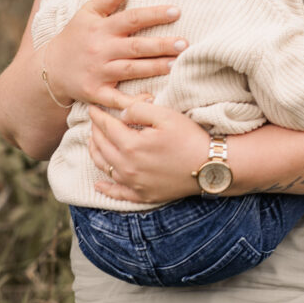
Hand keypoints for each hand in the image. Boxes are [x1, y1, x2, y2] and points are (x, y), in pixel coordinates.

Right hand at [43, 0, 187, 108]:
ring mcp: (98, 72)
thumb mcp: (87, 13)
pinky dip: (132, 101)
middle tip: (184, 44)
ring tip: (176, 64)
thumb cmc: (74, 37)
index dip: (154, 14)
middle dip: (160, 45)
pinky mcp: (95, 92)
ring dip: (154, 68)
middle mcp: (102, 50)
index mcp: (102, 28)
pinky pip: (116, 98)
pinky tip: (151, 99)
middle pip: (135, 47)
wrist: (49, 68)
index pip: (132, 18)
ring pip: (130, 70)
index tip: (177, 11)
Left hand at [88, 98, 208, 203]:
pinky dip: (106, 188)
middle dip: (95, 132)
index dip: (98, 116)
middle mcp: (127, 167)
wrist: (210, 166)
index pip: (106, 127)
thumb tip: (120, 113)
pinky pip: (118, 193)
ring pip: (105, 168)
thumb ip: (138, 109)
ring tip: (93, 142)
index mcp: (131, 145)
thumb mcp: (165, 115)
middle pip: (102, 147)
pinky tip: (99, 184)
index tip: (92, 108)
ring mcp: (134, 183)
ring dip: (95, 153)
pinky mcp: (144, 195)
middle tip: (94, 122)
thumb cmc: (190, 137)